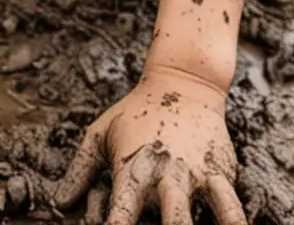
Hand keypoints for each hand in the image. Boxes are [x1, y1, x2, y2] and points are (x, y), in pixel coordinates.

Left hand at [54, 65, 244, 224]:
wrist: (183, 82)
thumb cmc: (135, 112)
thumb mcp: (100, 134)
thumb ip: (79, 172)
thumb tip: (59, 204)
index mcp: (133, 171)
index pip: (122, 215)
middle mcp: (165, 176)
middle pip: (169, 223)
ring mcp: (195, 175)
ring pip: (199, 218)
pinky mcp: (221, 173)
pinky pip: (232, 207)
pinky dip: (234, 223)